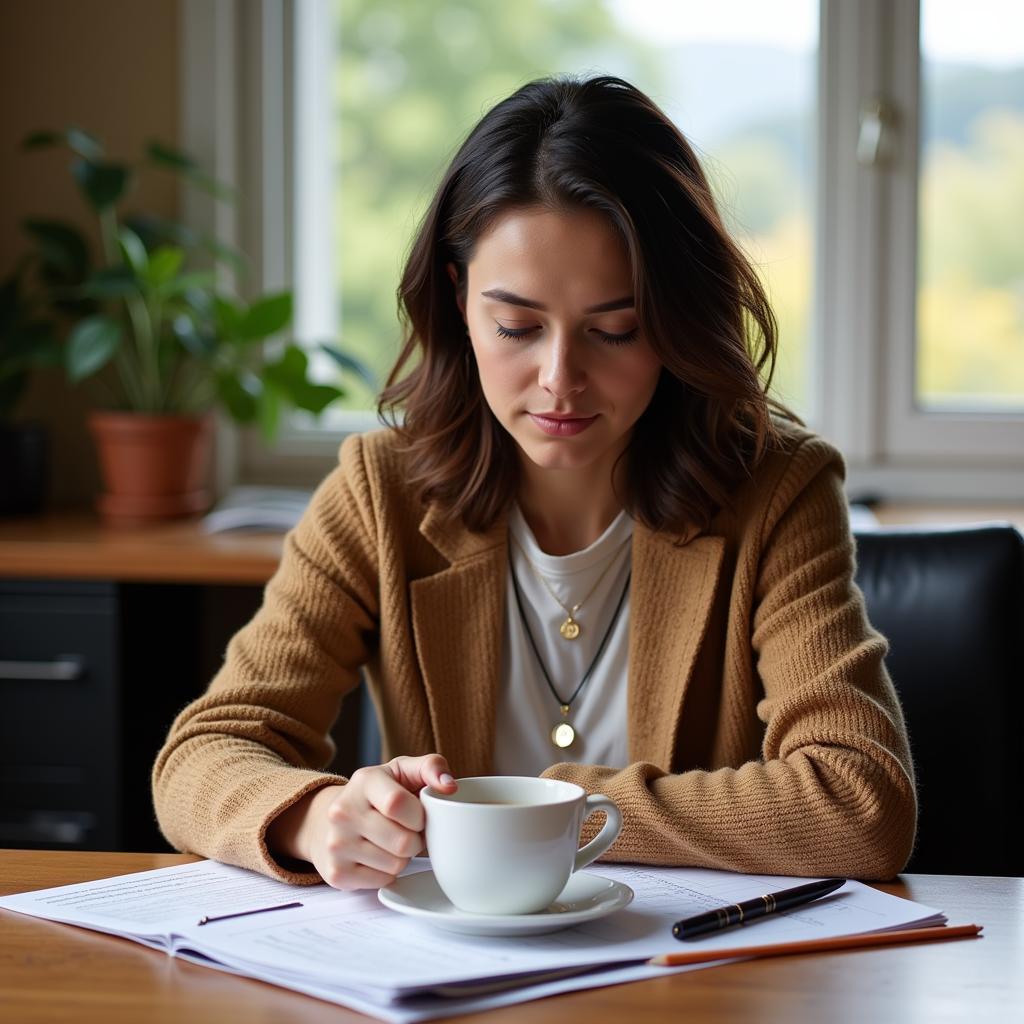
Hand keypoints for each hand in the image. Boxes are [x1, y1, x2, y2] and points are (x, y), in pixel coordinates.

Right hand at [268, 754, 456, 889]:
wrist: (330, 820)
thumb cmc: (378, 794)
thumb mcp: (402, 771)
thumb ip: (431, 767)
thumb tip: (450, 786)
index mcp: (364, 781)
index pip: (398, 804)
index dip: (418, 815)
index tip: (419, 814)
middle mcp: (343, 812)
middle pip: (402, 841)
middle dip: (415, 839)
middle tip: (408, 831)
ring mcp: (337, 844)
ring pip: (395, 864)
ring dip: (404, 857)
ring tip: (393, 842)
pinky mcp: (337, 873)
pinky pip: (383, 881)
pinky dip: (389, 872)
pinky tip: (379, 857)